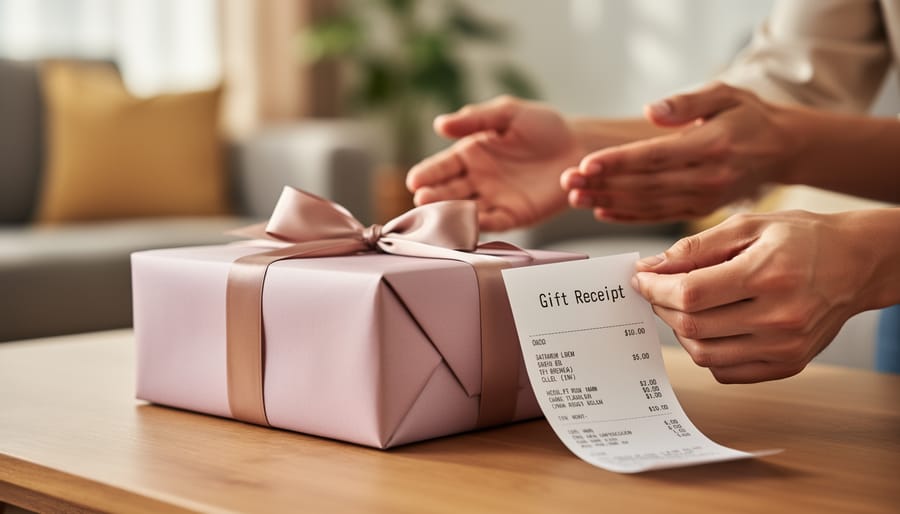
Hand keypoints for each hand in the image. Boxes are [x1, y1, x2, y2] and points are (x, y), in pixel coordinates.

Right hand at [406, 96, 584, 231]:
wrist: (579, 146)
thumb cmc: (544, 126)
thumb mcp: (508, 113)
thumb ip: (475, 118)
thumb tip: (439, 124)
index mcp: (472, 153)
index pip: (443, 166)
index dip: (428, 173)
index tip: (414, 180)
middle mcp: (478, 179)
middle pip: (449, 191)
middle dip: (434, 197)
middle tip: (422, 199)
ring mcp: (495, 199)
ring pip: (466, 209)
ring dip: (451, 214)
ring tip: (438, 215)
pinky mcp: (514, 215)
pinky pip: (493, 222)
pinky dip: (480, 225)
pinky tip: (468, 224)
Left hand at [561, 82, 801, 221]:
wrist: (781, 149)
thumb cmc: (747, 116)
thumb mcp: (725, 94)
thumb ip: (687, 102)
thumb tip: (649, 111)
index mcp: (712, 146)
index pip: (656, 156)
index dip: (618, 161)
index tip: (585, 163)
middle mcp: (708, 177)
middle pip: (645, 184)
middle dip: (602, 184)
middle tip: (567, 181)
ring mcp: (704, 199)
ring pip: (648, 204)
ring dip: (608, 200)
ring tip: (575, 196)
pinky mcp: (700, 211)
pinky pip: (657, 216)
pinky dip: (628, 216)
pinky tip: (601, 211)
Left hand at [630, 210, 884, 382]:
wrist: (857, 263)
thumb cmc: (802, 238)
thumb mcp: (748, 226)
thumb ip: (696, 247)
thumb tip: (651, 267)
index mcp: (767, 275)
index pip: (691, 293)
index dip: (655, 287)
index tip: (641, 278)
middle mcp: (779, 317)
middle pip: (693, 325)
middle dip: (662, 307)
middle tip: (657, 290)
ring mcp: (785, 347)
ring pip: (705, 354)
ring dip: (681, 330)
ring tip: (683, 306)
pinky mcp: (788, 365)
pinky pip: (726, 371)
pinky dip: (707, 351)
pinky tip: (710, 326)